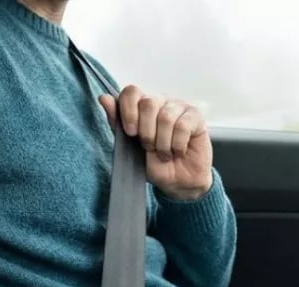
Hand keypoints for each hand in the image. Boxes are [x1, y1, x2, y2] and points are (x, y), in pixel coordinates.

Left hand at [100, 86, 212, 200]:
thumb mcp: (130, 148)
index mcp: (142, 106)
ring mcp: (179, 107)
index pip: (132, 92)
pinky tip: (179, 151)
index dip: (129, 111)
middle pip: (148, 103)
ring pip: (166, 117)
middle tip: (150, 148)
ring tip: (165, 154)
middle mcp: (160, 102)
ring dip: (163, 143)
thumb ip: (117, 124)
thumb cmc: (155, 164)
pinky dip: (177, 145)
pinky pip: (183, 126)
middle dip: (146, 132)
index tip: (131, 133)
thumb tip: (104, 98)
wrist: (178, 182)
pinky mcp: (195, 117)